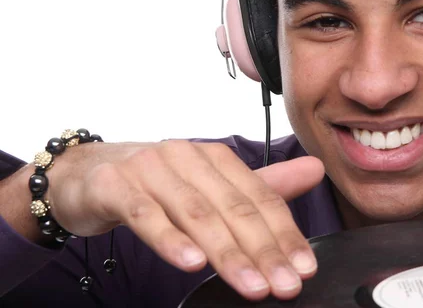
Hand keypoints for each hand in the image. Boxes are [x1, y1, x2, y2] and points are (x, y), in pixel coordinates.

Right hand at [46, 140, 324, 300]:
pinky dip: (170, 238)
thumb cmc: (156, 183)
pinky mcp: (116, 184)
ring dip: (226, 252)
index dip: (285, 233)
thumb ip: (262, 184)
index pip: (260, 196)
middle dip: (262, 250)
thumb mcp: (211, 184)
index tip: (303, 269)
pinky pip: (145, 214)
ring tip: (250, 285)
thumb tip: (316, 170)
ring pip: (195, 213)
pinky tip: (191, 263)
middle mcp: (188, 156)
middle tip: (284, 286)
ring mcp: (150, 168)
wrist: (87, 173)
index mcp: (215, 157)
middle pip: (233, 206)